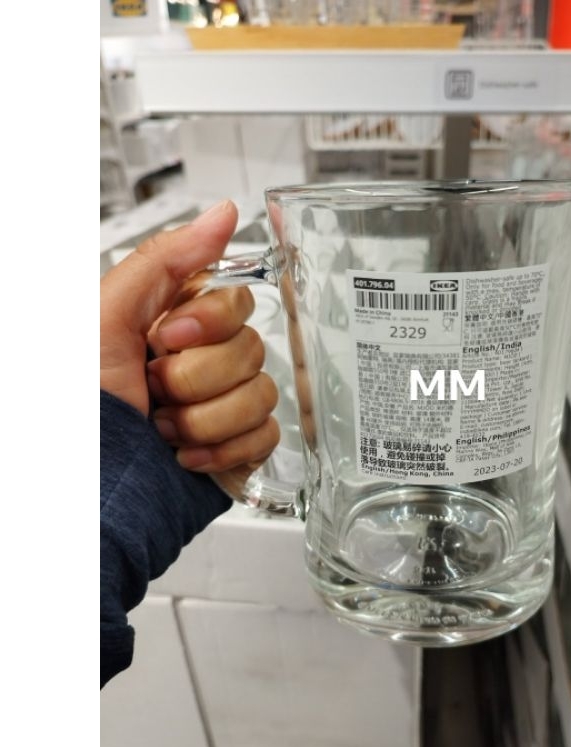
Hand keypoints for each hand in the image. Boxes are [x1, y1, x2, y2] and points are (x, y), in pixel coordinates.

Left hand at [100, 199, 279, 475]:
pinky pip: (267, 435)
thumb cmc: (79, 399)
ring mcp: (225, 404)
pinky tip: (186, 455)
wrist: (85, 484)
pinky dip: (225, 450)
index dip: (208, 323)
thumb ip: (166, 259)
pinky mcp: (239, 445)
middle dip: (195, 380)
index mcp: (177, 321)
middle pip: (253, 350)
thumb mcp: (105, 314)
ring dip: (203, 421)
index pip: (236, 302)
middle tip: (153, 391)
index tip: (165, 338)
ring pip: (263, 395)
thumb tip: (224, 214)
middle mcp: (205, 359)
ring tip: (161, 428)